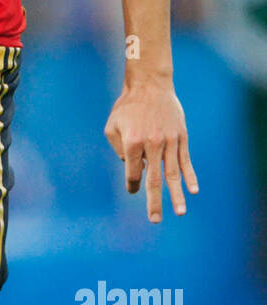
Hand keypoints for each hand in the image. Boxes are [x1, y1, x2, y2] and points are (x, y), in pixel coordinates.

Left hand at [104, 83, 198, 222]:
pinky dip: (190, 176)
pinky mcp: (181, 137)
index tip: (132, 189)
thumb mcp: (112, 126)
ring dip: (176, 194)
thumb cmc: (127, 107)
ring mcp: (169, 141)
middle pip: (154, 179)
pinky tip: (193, 190)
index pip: (133, 173)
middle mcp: (151, 144)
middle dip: (154, 202)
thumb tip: (132, 166)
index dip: (132, 184)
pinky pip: (185, 160)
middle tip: (155, 220)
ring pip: (173, 173)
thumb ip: (118, 149)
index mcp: (132, 143)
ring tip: (180, 212)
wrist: (149, 84)